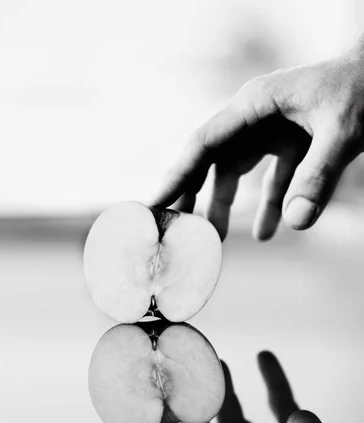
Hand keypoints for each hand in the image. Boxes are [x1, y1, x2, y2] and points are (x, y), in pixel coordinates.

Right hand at [151, 35, 363, 240]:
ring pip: (236, 172)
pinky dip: (268, 207)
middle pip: (212, 161)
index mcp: (255, 105)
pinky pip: (271, 180)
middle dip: (193, 195)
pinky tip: (266, 233)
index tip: (155, 205)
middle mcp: (256, 118)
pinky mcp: (292, 144)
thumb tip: (296, 224)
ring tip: (216, 240)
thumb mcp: (344, 131)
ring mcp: (272, 131)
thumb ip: (318, 176)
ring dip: (225, 205)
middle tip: (178, 230)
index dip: (177, 175)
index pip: (203, 144)